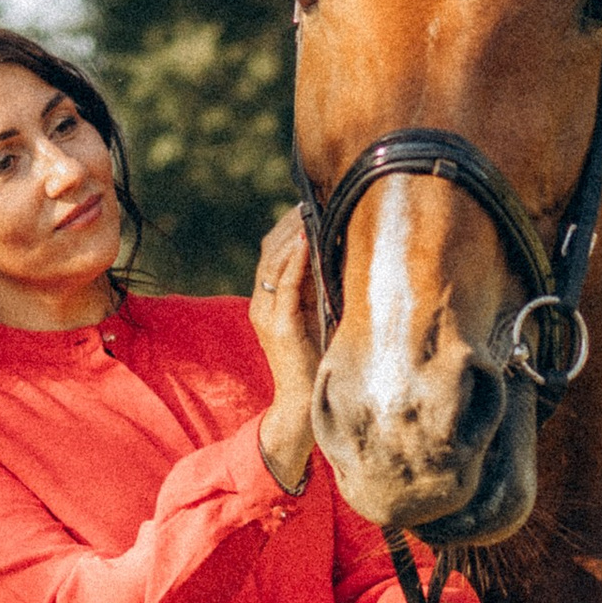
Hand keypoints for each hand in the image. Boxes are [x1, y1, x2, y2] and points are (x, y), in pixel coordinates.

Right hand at [251, 206, 320, 492]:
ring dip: (293, 233)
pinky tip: (307, 238)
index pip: (274, 250)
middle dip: (291, 222)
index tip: (312, 202)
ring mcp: (266, 313)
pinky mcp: (277, 326)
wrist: (305, 404)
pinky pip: (284, 284)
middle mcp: (262, 303)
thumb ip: (321, 286)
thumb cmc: (318, 360)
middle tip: (312, 198)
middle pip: (270, 249)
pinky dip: (295, 259)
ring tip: (311, 209)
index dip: (290, 225)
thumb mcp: (320, 314)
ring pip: (274, 260)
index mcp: (270, 299)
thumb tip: (339, 251)